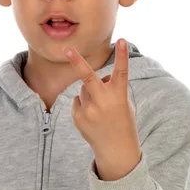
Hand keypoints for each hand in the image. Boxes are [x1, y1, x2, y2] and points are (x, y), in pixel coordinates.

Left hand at [64, 39, 141, 171]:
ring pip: (83, 89)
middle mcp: (103, 102)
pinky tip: (92, 118)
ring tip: (99, 110)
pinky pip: (77, 101)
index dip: (122, 56)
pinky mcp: (78, 117)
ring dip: (90, 93)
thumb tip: (101, 76)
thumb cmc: (122, 120)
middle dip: (77, 62)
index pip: (121, 73)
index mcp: (119, 96)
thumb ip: (112, 87)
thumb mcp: (124, 102)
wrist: (116, 149)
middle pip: (88, 78)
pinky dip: (83, 105)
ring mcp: (89, 111)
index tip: (122, 40)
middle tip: (66, 49)